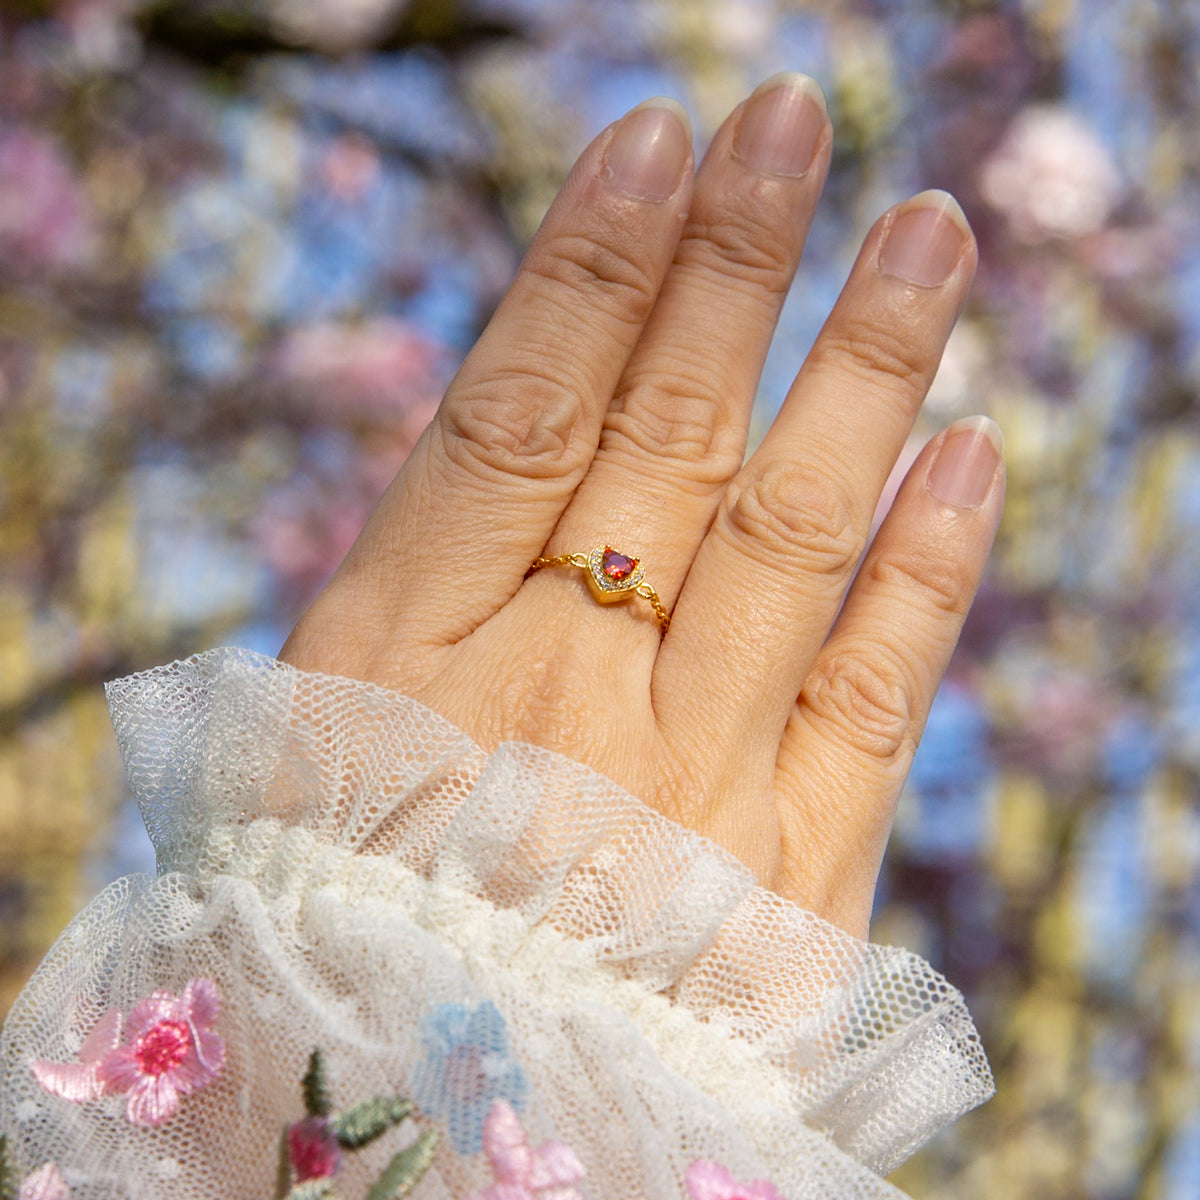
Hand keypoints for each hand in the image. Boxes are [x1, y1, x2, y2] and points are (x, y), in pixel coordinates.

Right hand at [279, 74, 1004, 937]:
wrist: (421, 1138)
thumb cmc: (334, 922)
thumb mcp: (318, 750)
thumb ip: (424, 602)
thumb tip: (511, 450)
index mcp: (412, 659)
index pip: (519, 413)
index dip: (594, 270)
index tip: (659, 138)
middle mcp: (564, 694)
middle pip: (666, 442)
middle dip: (734, 272)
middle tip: (797, 121)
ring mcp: (692, 780)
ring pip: (790, 536)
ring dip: (863, 373)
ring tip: (928, 234)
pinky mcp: (794, 874)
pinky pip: (875, 696)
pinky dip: (925, 569)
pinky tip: (970, 448)